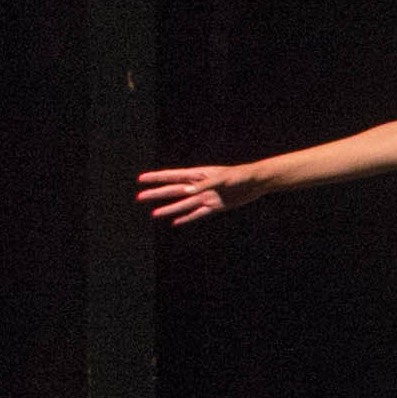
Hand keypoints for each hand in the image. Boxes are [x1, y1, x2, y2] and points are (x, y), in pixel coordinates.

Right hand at [135, 161, 267, 224]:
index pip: (173, 176)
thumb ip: (205, 184)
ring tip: (154, 214)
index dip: (157, 178)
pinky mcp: (216, 206)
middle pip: (174, 191)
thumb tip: (187, 192)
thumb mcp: (223, 178)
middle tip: (139, 197)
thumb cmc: (240, 175)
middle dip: (157, 194)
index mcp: (199, 175)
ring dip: (169, 209)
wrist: (257, 182)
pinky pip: (198, 213)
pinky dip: (187, 218)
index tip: (141, 179)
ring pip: (183, 204)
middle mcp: (199, 186)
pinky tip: (175, 222)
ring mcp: (206, 197)